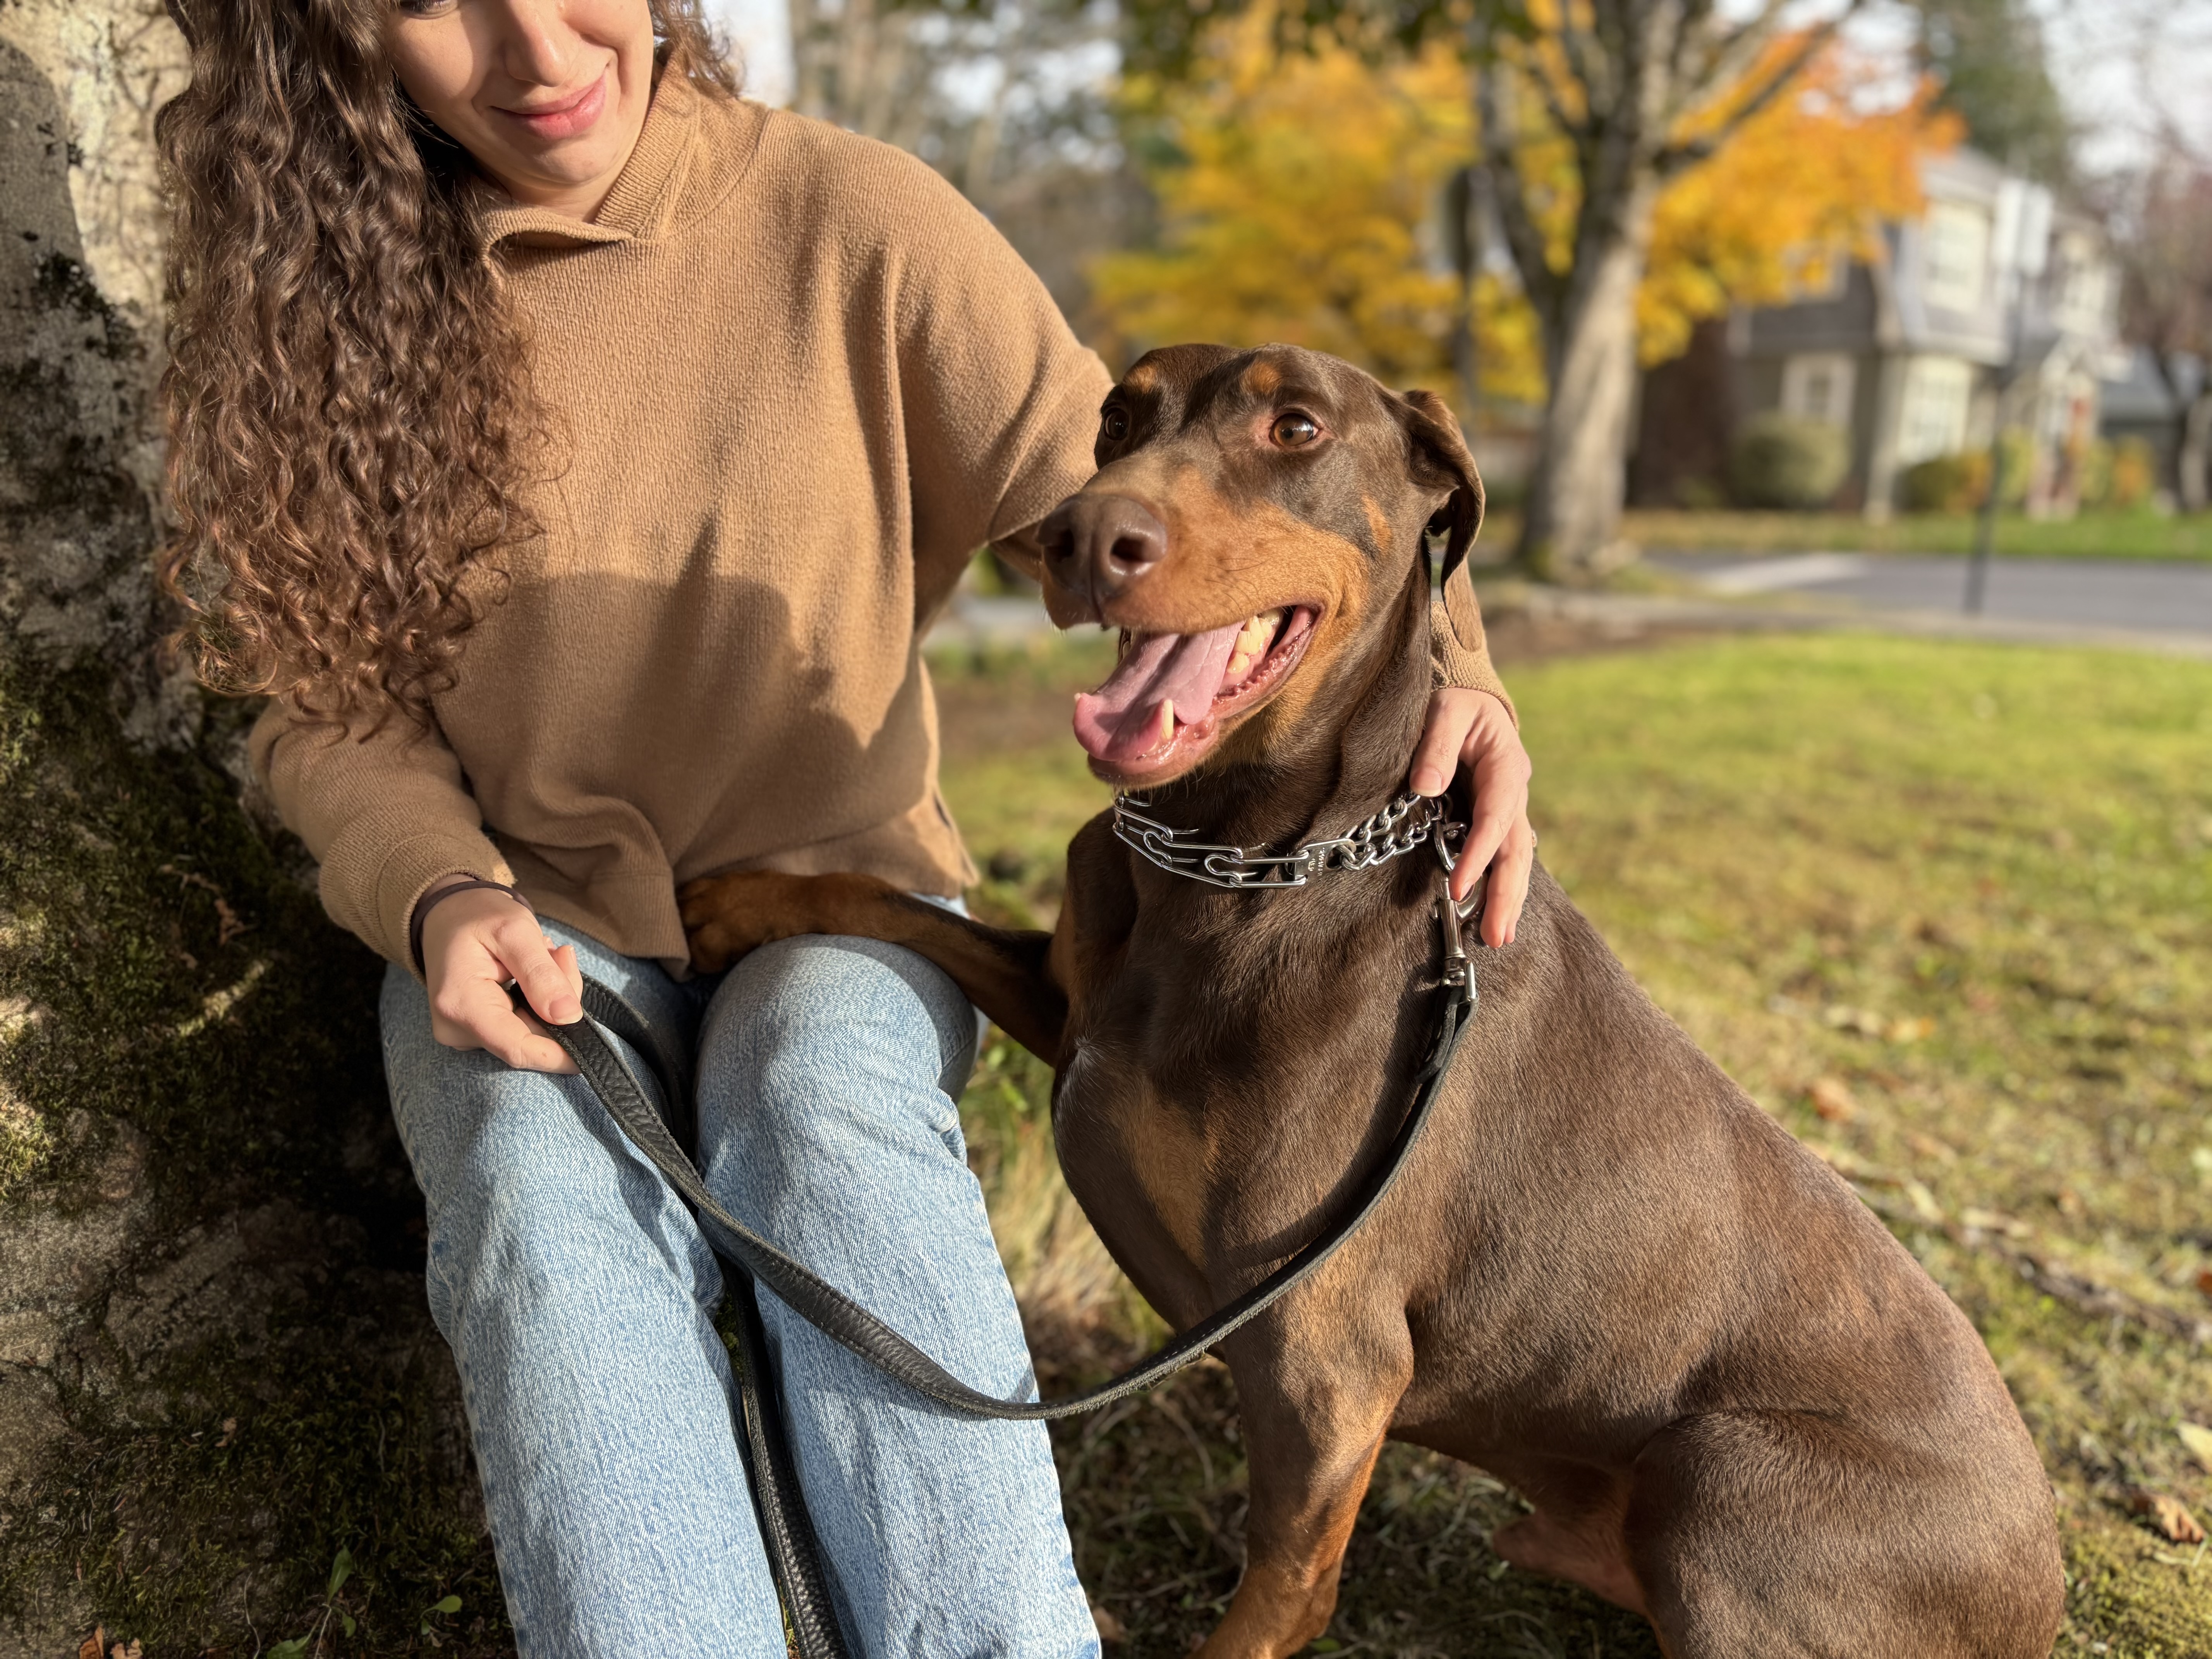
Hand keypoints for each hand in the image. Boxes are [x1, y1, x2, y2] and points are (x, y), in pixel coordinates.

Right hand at [419, 877, 584, 1072]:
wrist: (448, 915)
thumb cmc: (478, 915)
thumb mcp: (515, 930)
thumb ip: (541, 973)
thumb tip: (569, 1017)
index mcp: (461, 1004)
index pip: (518, 1048)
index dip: (561, 1053)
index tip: (595, 1044)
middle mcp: (456, 1029)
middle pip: (530, 1038)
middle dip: (559, 1003)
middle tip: (561, 956)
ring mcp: (464, 1033)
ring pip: (530, 1033)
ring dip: (550, 998)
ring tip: (543, 956)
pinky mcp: (475, 1032)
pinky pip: (521, 1027)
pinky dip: (538, 1002)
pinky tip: (532, 971)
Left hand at [1408, 688, 1534, 946]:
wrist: (1472, 700)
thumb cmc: (1455, 703)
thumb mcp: (1444, 710)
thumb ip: (1435, 744)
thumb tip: (1425, 785)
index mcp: (1505, 766)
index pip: (1495, 818)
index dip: (1479, 855)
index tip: (1458, 888)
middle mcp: (1514, 793)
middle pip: (1515, 850)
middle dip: (1506, 894)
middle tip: (1495, 936)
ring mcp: (1509, 808)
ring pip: (1516, 859)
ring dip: (1509, 899)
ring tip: (1499, 938)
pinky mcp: (1497, 819)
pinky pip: (1504, 856)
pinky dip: (1502, 886)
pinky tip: (1496, 917)